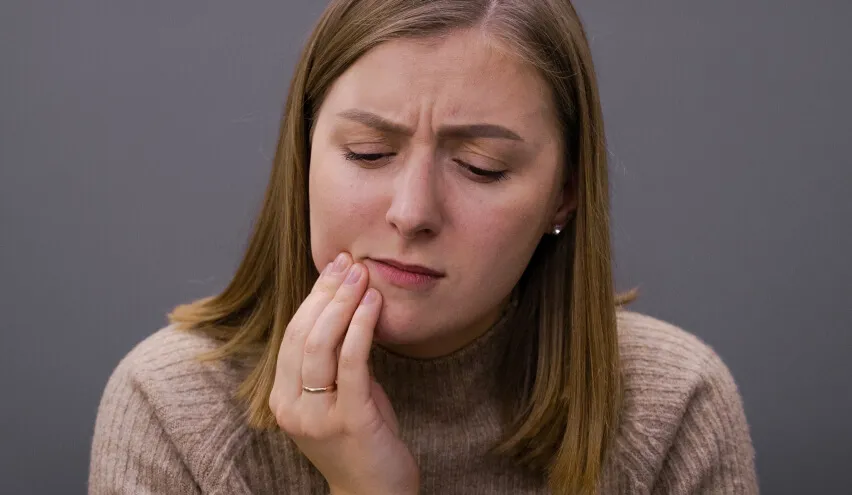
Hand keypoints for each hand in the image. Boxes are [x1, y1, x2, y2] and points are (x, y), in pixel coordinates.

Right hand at [269, 252, 419, 494]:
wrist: (376, 494)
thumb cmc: (362, 442)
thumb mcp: (340, 396)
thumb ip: (336, 361)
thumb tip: (350, 309)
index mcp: (282, 399)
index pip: (292, 336)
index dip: (312, 297)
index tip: (333, 267)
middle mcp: (291, 408)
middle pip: (302, 335)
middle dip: (326, 293)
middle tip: (348, 263)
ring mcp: (317, 416)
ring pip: (320, 345)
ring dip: (342, 304)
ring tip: (362, 275)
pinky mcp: (349, 420)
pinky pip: (351, 364)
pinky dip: (361, 328)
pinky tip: (373, 304)